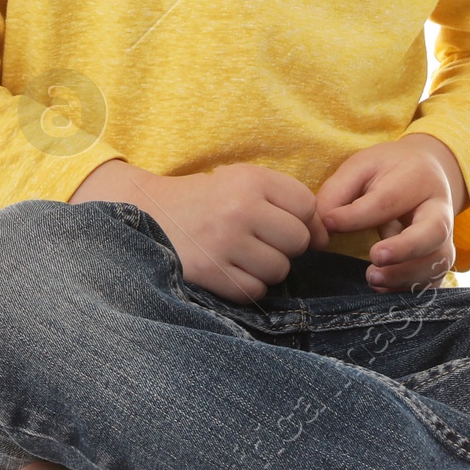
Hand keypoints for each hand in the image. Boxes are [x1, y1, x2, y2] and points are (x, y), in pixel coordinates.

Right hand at [77, 160, 328, 302]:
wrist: (145, 213)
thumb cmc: (204, 200)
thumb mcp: (240, 182)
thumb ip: (284, 200)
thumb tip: (323, 238)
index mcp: (250, 179)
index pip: (306, 206)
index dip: (304, 222)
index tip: (288, 227)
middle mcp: (239, 207)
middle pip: (297, 240)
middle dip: (285, 246)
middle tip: (259, 241)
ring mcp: (224, 242)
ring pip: (279, 270)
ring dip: (266, 268)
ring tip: (241, 255)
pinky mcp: (210, 272)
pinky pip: (255, 290)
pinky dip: (247, 286)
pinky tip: (228, 269)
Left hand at [315, 135, 463, 292]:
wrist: (427, 171)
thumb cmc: (388, 170)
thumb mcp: (360, 167)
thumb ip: (338, 192)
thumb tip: (323, 224)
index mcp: (417, 178)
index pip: (388, 200)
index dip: (357, 216)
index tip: (329, 223)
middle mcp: (439, 207)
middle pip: (434, 231)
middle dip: (405, 248)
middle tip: (375, 257)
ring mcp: (445, 235)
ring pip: (438, 261)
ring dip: (406, 275)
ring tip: (372, 278)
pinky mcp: (440, 256)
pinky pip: (435, 279)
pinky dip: (411, 288)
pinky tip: (384, 288)